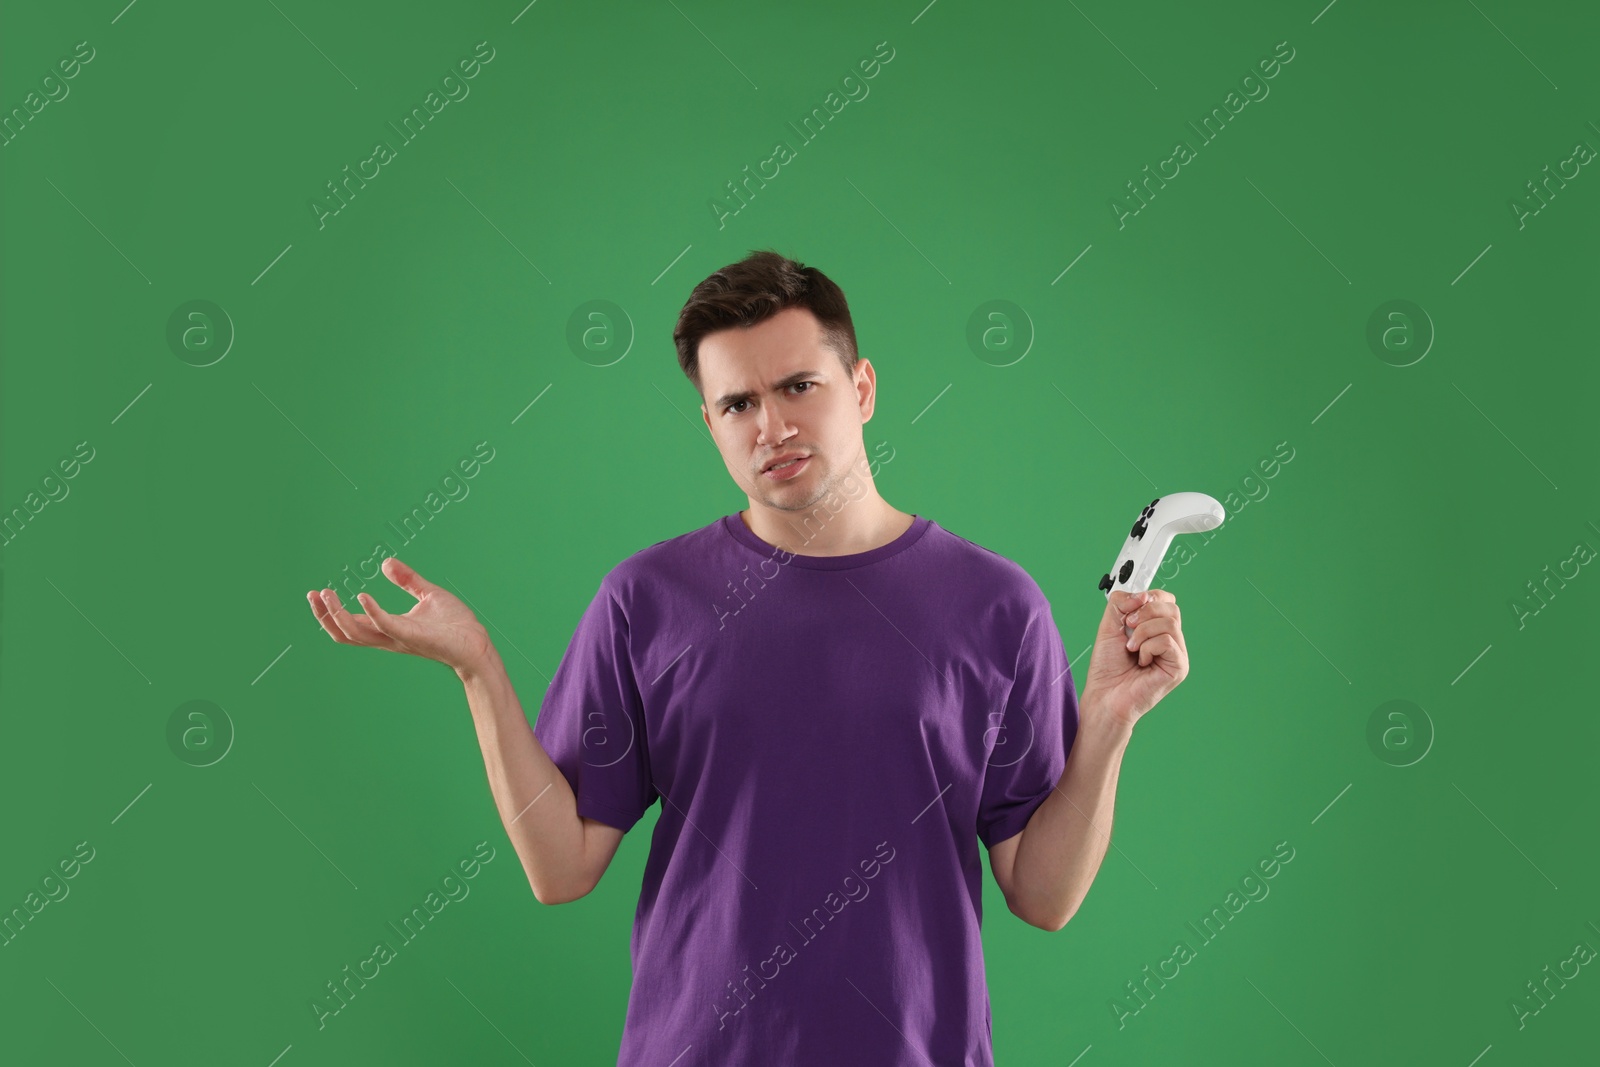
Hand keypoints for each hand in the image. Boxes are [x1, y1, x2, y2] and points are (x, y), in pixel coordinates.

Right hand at [306, 558, 492, 673]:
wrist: (477, 644)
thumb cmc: (456, 625)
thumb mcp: (428, 595)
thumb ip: (408, 580)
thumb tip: (386, 562)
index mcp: (389, 628)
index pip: (351, 624)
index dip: (331, 611)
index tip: (317, 593)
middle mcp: (388, 636)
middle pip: (345, 632)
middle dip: (325, 615)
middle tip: (312, 595)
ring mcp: (398, 638)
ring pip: (356, 634)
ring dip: (337, 615)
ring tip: (325, 595)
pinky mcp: (412, 636)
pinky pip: (386, 626)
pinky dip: (372, 612)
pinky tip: (363, 596)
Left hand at [1079, 589, 1189, 731]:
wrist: (1104, 696)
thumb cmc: (1107, 667)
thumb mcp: (1109, 625)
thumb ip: (1121, 603)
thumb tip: (1142, 596)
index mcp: (1157, 629)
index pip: (1166, 600)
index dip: (1149, 598)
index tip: (1130, 611)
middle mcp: (1170, 640)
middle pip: (1171, 608)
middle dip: (1144, 613)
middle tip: (1128, 628)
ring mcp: (1177, 654)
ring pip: (1170, 623)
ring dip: (1142, 632)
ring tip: (1131, 648)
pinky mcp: (1179, 667)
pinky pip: (1168, 641)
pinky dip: (1147, 647)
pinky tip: (1141, 660)